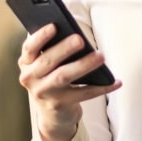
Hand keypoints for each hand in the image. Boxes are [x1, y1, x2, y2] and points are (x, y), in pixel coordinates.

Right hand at [18, 23, 120, 140]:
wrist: (52, 115)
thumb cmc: (51, 80)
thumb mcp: (45, 66)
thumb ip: (52, 50)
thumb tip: (74, 35)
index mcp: (26, 63)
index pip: (29, 47)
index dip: (40, 36)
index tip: (54, 26)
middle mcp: (30, 78)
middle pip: (48, 61)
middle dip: (64, 49)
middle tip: (80, 40)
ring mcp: (43, 93)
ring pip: (64, 76)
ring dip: (83, 65)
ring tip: (100, 56)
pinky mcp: (59, 105)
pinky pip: (83, 94)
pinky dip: (101, 87)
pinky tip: (115, 81)